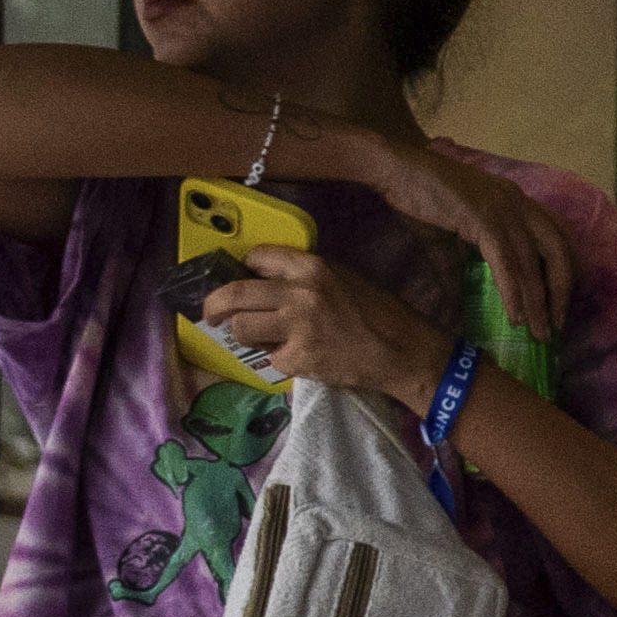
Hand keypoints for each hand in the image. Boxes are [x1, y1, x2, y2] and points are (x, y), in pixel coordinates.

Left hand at [197, 241, 446, 416]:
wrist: (405, 352)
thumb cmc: (379, 313)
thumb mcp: (344, 278)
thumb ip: (306, 276)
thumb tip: (266, 279)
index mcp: (312, 267)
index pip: (256, 257)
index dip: (246, 268)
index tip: (243, 278)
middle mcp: (299, 293)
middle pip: (233, 294)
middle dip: (214, 305)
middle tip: (211, 313)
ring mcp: (297, 328)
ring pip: (241, 328)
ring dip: (245, 334)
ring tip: (260, 338)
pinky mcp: (299, 359)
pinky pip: (270, 358)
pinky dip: (280, 359)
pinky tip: (300, 356)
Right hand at [335, 130, 583, 434]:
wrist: (395, 168)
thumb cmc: (418, 197)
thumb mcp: (447, 237)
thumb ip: (456, 268)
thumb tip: (456, 304)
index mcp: (517, 201)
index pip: (558, 237)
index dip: (567, 270)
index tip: (563, 301)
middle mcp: (519, 203)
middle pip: (558, 252)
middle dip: (563, 291)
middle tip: (558, 325)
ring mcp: (504, 209)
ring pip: (533, 263)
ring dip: (539, 302)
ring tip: (540, 333)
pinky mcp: (484, 218)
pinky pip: (506, 262)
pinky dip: (513, 292)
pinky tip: (516, 316)